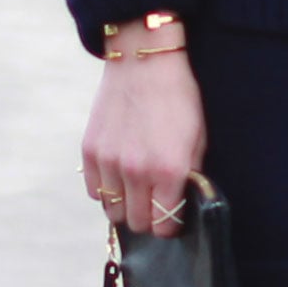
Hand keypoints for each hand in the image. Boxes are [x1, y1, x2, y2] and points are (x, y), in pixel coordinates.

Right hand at [81, 47, 205, 238]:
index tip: (172, 214)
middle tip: (154, 202)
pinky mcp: (89, 152)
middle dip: (148, 218)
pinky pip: (94, 191)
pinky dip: (106, 190)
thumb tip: (181, 202)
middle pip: (137, 223)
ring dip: (125, 205)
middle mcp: (136, 172)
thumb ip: (191, 175)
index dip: (170, 224)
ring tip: (136, 189)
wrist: (143, 62)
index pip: (164, 224)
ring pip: (112, 211)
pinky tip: (118, 175)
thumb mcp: (198, 137)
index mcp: (168, 170)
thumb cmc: (178, 97)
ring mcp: (109, 163)